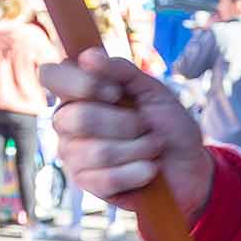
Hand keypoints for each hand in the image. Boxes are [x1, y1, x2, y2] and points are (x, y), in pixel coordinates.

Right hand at [42, 49, 212, 216]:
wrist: (189, 166)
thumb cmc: (168, 125)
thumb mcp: (152, 91)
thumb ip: (122, 71)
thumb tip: (88, 56)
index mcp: (79, 92)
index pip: (51, 76)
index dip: (82, 84)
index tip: (115, 92)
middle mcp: (68, 120)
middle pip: (75, 118)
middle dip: (124, 124)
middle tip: (146, 127)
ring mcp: (73, 153)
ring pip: (96, 151)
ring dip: (137, 149)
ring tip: (152, 149)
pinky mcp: (87, 183)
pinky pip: (106, 178)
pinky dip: (137, 173)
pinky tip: (149, 170)